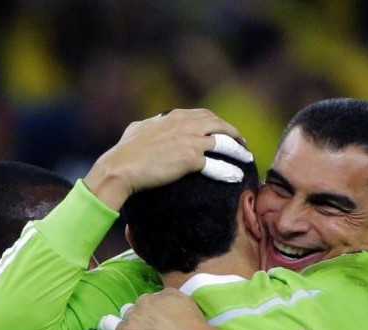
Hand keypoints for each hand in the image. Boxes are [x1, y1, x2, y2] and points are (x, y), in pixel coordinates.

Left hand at [80, 290, 231, 329]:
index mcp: (147, 300)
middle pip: (126, 313)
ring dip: (110, 328)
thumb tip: (160, 298)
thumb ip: (166, 296)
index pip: (142, 303)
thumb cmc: (192, 324)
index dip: (148, 312)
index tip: (155, 320)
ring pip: (110, 326)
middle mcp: (133, 312)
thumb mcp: (181, 298)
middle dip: (131, 319)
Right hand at [84, 109, 252, 208]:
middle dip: (233, 134)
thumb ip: (152, 123)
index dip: (218, 123)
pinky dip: (229, 170)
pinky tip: (237, 176)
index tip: (225, 132)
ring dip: (238, 151)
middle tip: (242, 144)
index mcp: (174, 116)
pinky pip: (217, 165)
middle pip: (219, 126)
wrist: (121, 167)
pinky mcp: (191, 160)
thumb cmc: (125, 151)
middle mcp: (185, 125)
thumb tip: (153, 122)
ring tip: (246, 159)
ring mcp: (190, 141)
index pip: (204, 115)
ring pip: (223, 143)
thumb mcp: (138, 128)